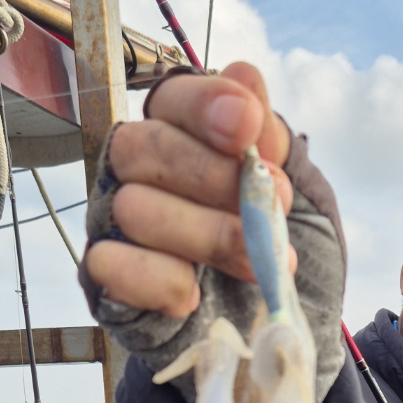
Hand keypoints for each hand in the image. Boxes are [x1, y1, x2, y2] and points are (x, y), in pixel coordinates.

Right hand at [84, 62, 295, 316]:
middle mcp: (137, 170)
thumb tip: (245, 78)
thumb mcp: (297, 193)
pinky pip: (112, 265)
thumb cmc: (278, 247)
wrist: (275, 325)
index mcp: (181, 133)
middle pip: (142, 147)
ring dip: (207, 237)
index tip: (247, 127)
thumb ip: (271, 142)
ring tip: (259, 264)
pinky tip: (199, 295)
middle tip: (273, 204)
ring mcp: (115, 222)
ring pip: (133, 208)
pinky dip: (162, 281)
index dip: (205, 105)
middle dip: (213, 177)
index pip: (171, 97)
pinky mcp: (105, 278)